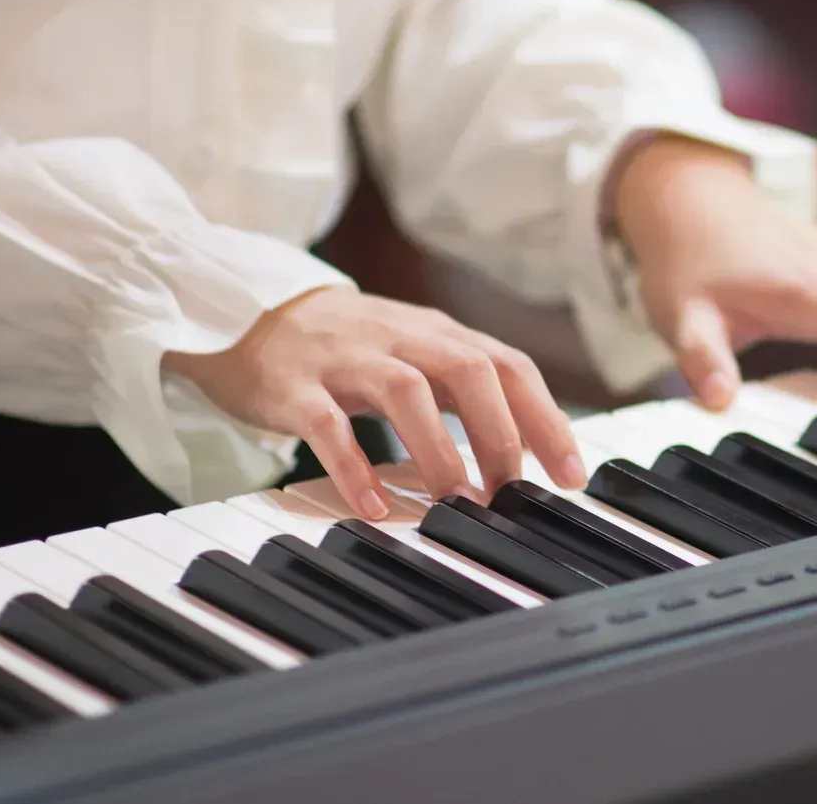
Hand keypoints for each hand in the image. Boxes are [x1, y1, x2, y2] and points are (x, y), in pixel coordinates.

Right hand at [162, 286, 584, 518]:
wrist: (245, 312)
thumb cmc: (346, 347)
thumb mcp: (414, 354)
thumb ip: (466, 392)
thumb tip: (527, 448)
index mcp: (437, 334)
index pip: (509, 366)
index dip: (546, 418)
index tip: (571, 474)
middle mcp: (399, 338)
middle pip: (469, 370)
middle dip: (501, 433)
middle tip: (512, 493)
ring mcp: (345, 359)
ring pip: (405, 391)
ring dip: (439, 449)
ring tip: (458, 502)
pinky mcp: (294, 387)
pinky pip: (327, 425)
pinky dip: (354, 465)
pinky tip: (372, 506)